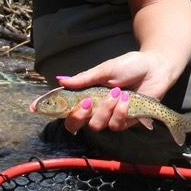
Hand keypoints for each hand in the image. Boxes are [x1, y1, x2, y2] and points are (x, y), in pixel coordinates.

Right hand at [55, 50, 171, 135]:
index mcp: (86, 95)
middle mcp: (95, 109)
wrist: (156, 67)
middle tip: (87, 102)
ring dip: (106, 110)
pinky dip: (120, 112)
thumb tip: (60, 80)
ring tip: (118, 93)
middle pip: (74, 125)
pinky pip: (116, 125)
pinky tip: (127, 99)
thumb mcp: (106, 69)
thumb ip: (84, 78)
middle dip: (78, 116)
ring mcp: (110, 117)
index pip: (63, 108)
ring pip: (96, 126)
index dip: (48, 110)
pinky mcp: (126, 122)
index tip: (34, 108)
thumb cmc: (130, 65)